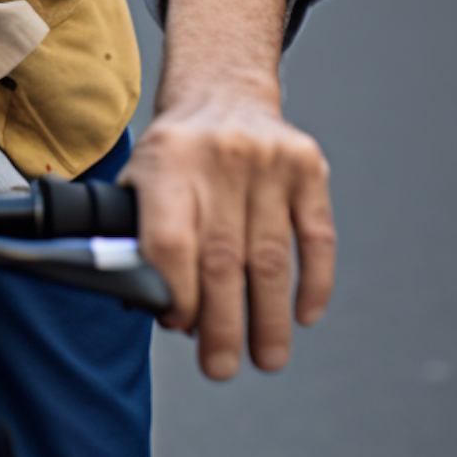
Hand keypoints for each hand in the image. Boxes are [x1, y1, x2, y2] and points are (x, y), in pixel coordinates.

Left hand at [123, 93, 333, 377]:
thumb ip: (140, 239)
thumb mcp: (139, 180)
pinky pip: (317, 237)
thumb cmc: (176, 155)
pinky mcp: (308, 167)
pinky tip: (303, 314)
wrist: (221, 90)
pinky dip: (314, 283)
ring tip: (267, 357)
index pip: (171, 242)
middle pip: (223, 259)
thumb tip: (161, 310)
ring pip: (270, 257)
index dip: (177, 295)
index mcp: (166, 162)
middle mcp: (218, 157)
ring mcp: (268, 160)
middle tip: (222, 366)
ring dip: (269, 318)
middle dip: (223, 325)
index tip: (181, 327)